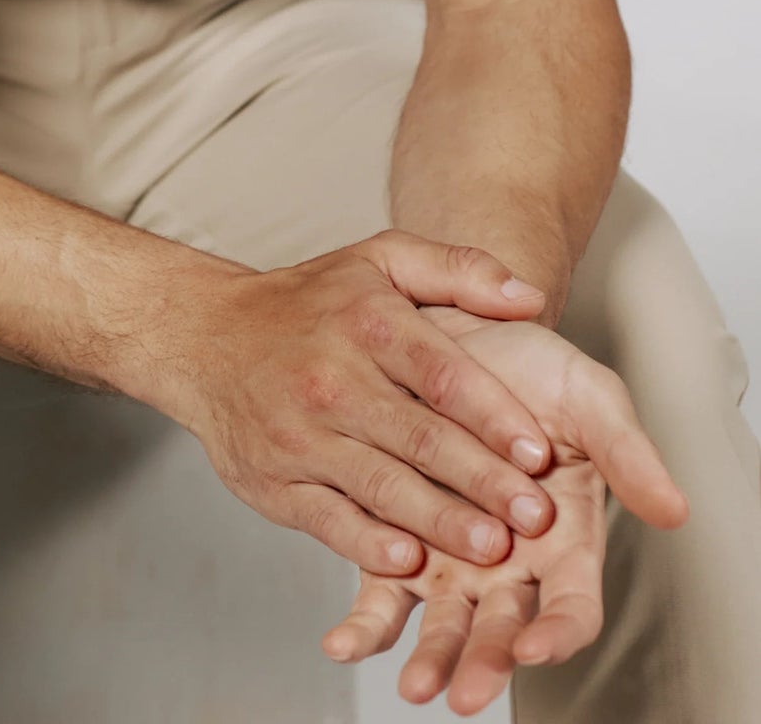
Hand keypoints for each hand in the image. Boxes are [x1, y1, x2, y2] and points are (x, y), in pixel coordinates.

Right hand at [178, 231, 561, 575]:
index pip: (442, 373)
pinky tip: (409, 564)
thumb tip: (531, 297)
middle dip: (482, 480)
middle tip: (537, 516)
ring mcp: (300, 434)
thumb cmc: (308, 303)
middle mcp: (332, 378)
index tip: (541, 452)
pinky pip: (328, 519)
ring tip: (494, 549)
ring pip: (380, 485)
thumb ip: (460, 270)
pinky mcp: (274, 481)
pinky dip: (368, 545)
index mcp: (367, 322)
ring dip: (440, 522)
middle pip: (418, 437)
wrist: (203, 336)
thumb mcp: (380, 260)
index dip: (495, 414)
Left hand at [319, 303, 689, 712]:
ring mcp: (451, 554)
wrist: (460, 328)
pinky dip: (365, 622)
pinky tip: (341, 643)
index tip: (533, 646)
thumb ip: (626, 454)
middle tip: (461, 694)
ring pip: (442, 621)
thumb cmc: (531, 368)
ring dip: (428, 657)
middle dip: (483, 663)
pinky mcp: (397, 536)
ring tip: (412, 685)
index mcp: (564, 541)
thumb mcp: (589, 397)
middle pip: (501, 628)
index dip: (556, 632)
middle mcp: (508, 561)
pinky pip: (381, 589)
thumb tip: (673, 509)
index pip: (570, 606)